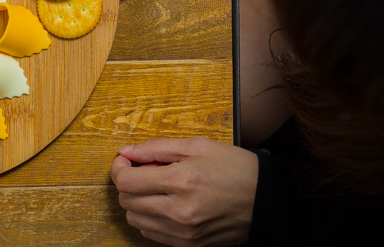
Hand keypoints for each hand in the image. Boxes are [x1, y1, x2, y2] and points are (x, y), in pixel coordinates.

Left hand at [110, 136, 258, 246]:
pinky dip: (149, 217)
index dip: (118, 168)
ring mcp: (183, 232)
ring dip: (137, 201)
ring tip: (156, 187)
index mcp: (182, 181)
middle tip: (142, 169)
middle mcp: (179, 211)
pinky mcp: (187, 244)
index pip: (127, 182)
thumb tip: (128, 151)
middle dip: (127, 182)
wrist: (265, 200)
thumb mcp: (198, 146)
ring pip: (135, 219)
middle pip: (126, 201)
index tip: (125, 160)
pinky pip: (150, 233)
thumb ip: (158, 147)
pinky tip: (164, 203)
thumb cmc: (235, 168)